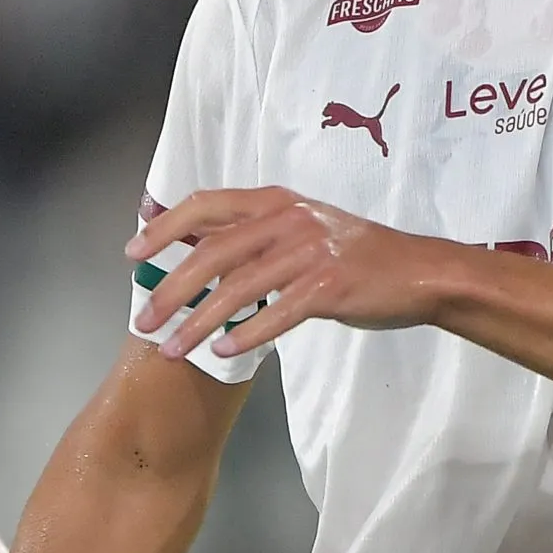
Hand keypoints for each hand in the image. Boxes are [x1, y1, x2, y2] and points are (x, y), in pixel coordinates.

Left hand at [127, 187, 462, 359]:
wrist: (419, 271)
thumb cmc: (353, 253)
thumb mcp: (298, 228)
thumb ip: (248, 231)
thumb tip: (189, 237)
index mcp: (276, 201)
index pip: (207, 204)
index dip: (165, 227)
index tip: (133, 252)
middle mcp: (289, 220)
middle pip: (214, 252)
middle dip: (172, 288)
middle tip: (144, 318)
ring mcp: (310, 252)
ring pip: (239, 287)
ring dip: (200, 322)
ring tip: (173, 348)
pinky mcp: (330, 286)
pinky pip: (279, 312)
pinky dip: (249, 333)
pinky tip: (225, 350)